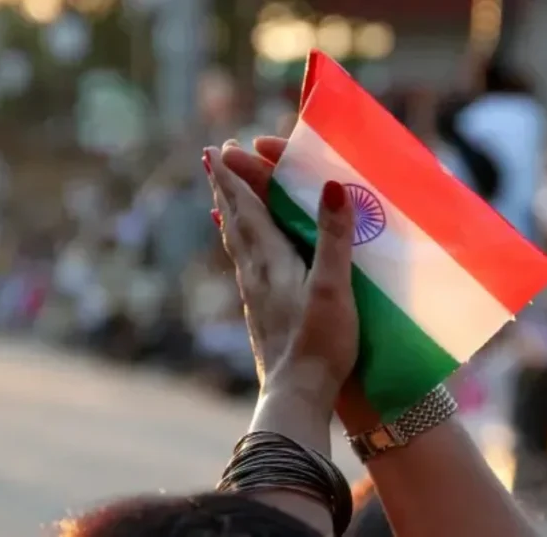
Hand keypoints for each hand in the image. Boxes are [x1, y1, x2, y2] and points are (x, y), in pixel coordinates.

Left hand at [203, 143, 358, 409]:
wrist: (296, 396)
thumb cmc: (319, 343)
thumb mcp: (333, 286)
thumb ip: (334, 236)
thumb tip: (332, 185)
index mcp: (271, 260)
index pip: (248, 207)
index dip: (236, 177)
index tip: (220, 149)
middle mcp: (255, 273)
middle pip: (235, 220)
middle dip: (226, 187)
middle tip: (212, 159)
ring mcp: (254, 296)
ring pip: (236, 243)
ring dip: (229, 213)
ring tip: (222, 198)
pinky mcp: (260, 314)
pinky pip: (244, 266)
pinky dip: (239, 245)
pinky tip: (243, 256)